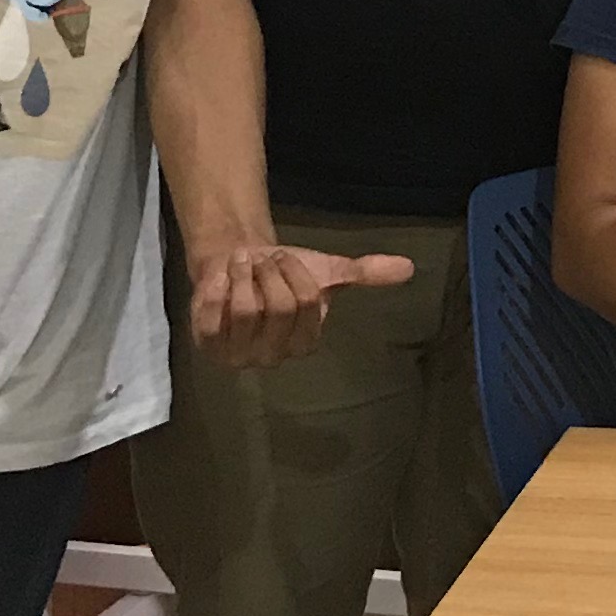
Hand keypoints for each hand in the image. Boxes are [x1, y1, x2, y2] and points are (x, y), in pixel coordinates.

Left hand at [185, 239, 418, 369]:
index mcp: (304, 343)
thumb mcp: (324, 271)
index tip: (285, 258)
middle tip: (263, 260)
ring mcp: (238, 355)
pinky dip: (217, 288)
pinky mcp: (206, 346)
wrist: (234, 266)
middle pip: (278, 307)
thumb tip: (409, 267)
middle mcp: (273, 357)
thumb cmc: (280, 274)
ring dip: (243, 275)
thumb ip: (364, 273)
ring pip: (246, 311)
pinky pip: (212, 317)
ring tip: (241, 264)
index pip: (307, 304)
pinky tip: (220, 279)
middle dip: (270, 271)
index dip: (295, 273)